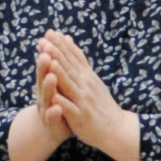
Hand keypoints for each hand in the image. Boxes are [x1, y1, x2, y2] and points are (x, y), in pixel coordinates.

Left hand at [36, 30, 130, 149]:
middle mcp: (86, 85)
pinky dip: (62, 102)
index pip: (73, 57)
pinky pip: (70, 108)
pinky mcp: (81, 116)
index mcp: (87, 76)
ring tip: (49, 61)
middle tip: (44, 41)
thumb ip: (78, 61)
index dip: (61, 45)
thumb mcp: (91, 79)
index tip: (50, 32)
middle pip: (69, 67)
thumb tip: (68, 39)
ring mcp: (83, 100)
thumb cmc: (101, 104)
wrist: (116, 128)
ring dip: (59, 73)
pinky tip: (54, 97)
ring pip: (69, 85)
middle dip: (56, 54)